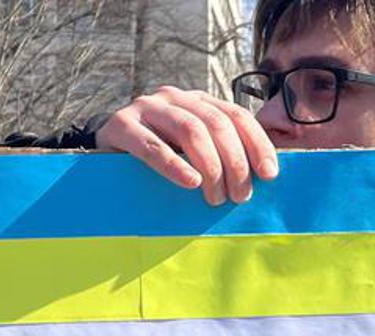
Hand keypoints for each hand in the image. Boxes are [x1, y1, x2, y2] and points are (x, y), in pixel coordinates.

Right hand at [95, 86, 278, 205]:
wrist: (105, 152)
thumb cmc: (160, 158)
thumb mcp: (193, 152)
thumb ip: (222, 154)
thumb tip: (264, 178)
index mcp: (198, 101)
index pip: (236, 115)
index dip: (257, 143)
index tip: (270, 174)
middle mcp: (175, 98)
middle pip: (216, 124)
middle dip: (235, 163)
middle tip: (239, 197)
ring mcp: (146, 108)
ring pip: (190, 130)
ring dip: (210, 167)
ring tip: (216, 198)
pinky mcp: (120, 125)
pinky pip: (151, 146)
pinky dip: (173, 166)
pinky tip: (190, 182)